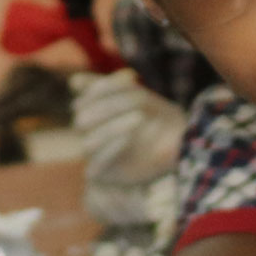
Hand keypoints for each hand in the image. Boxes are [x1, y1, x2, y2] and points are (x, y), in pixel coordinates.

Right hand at [71, 70, 186, 185]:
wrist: (182, 148)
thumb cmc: (161, 121)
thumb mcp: (141, 99)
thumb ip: (112, 88)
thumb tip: (73, 81)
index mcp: (95, 113)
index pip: (85, 99)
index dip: (103, 88)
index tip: (130, 80)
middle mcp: (91, 135)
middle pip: (82, 119)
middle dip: (110, 107)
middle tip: (138, 99)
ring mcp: (95, 156)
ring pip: (89, 142)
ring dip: (113, 128)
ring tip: (140, 117)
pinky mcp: (103, 175)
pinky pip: (97, 164)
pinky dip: (112, 149)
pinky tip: (129, 137)